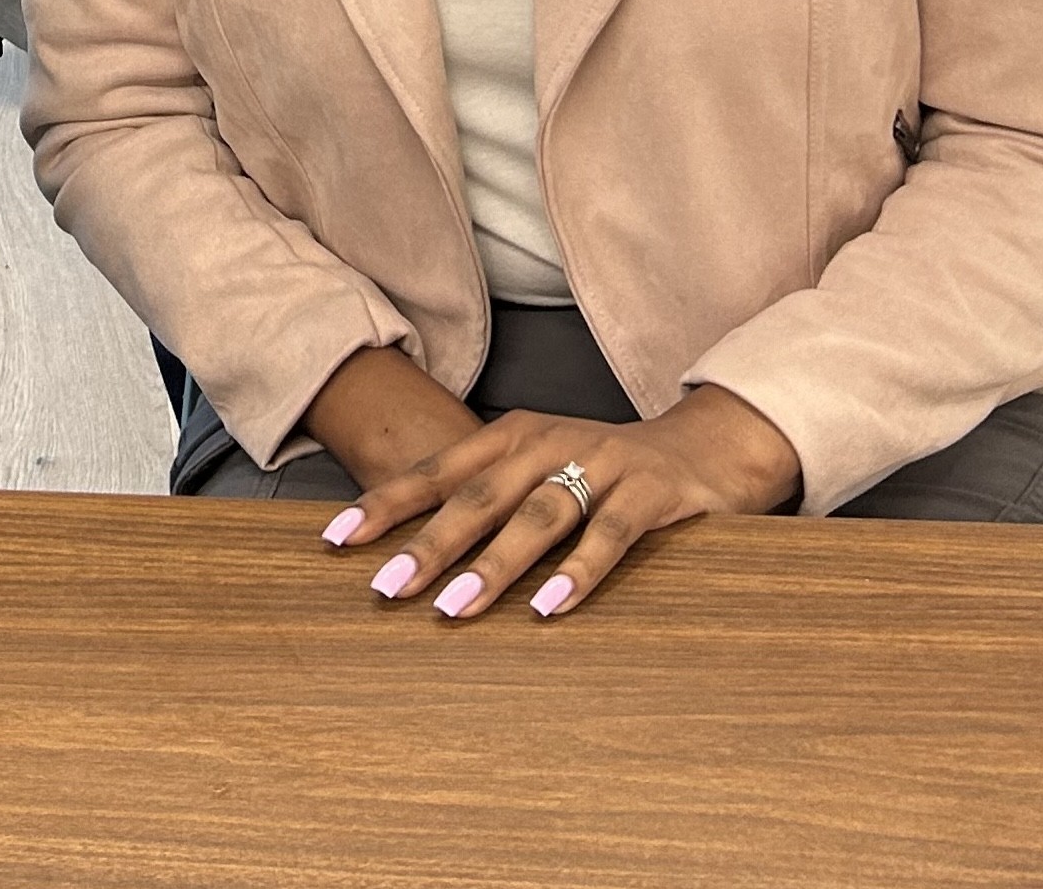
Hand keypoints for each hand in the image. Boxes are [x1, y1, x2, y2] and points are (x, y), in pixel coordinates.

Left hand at [320, 386, 801, 622]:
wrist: (708, 445)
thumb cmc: (605, 468)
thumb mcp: (541, 467)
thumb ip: (489, 497)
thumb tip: (410, 550)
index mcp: (514, 435)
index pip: (438, 471)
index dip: (385, 504)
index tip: (335, 541)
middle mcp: (549, 441)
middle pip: (479, 496)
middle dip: (428, 544)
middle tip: (385, 589)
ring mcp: (602, 464)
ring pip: (538, 514)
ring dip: (494, 564)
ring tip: (455, 607)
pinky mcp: (651, 493)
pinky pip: (611, 534)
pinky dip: (578, 571)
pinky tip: (550, 608)